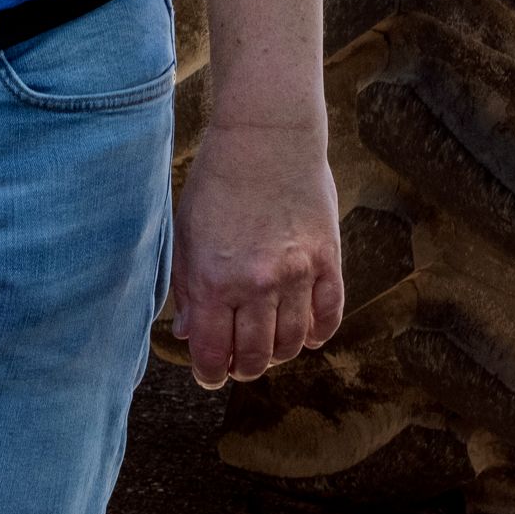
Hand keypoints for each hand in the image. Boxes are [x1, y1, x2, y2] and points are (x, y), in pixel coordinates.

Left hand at [168, 117, 344, 388]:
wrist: (265, 137)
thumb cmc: (216, 183)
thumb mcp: (185, 233)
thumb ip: (186, 287)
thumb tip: (189, 334)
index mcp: (213, 279)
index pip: (213, 352)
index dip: (211, 374)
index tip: (211, 376)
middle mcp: (256, 284)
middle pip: (256, 356)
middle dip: (244, 369)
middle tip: (239, 365)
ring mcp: (296, 274)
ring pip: (293, 343)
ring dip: (280, 355)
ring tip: (269, 349)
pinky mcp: (328, 260)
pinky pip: (329, 315)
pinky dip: (318, 334)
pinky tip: (308, 336)